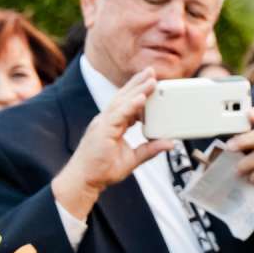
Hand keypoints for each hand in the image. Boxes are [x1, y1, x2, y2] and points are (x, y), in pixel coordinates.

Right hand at [53, 68, 171, 219]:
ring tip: (151, 80)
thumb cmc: (102, 170)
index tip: (150, 81)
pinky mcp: (102, 131)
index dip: (137, 91)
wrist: (84, 181)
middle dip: (137, 83)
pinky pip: (118, 115)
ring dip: (137, 89)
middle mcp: (106, 120)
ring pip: (121, 102)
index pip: (126, 104)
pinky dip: (130, 106)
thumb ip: (149, 150)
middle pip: (123, 97)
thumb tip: (169, 143)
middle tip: (152, 71)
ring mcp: (103, 124)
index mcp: (112, 124)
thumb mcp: (132, 159)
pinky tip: (141, 98)